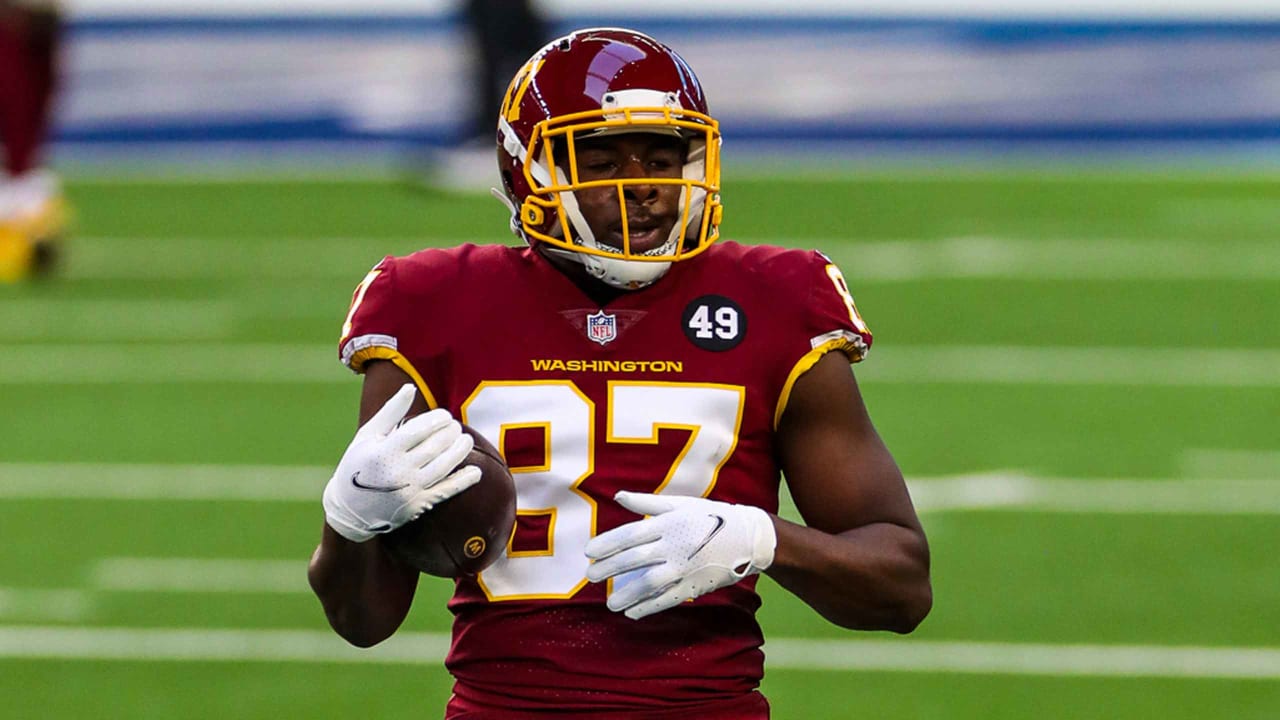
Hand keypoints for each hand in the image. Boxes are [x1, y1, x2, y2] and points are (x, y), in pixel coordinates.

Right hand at [322, 384, 480, 542]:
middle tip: (456, 426)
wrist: (350, 510)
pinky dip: (463, 481)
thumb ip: (390, 411)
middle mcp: (397, 472)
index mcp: (383, 452)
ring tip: (467, 440)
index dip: (436, 420)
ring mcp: (409, 490)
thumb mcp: (367, 436)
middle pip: (434, 448)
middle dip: (450, 434)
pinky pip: (445, 492)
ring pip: (443, 468)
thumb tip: (410, 387)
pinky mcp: (418, 506)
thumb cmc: (358, 464)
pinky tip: (475, 471)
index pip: (418, 430)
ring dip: (459, 452)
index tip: (445, 415)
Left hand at [584, 491, 776, 619]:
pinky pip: (667, 599)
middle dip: (610, 568)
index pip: (632, 534)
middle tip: (590, 576)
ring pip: (650, 583)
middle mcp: (675, 545)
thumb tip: (618, 496)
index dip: (608, 543)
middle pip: (635, 558)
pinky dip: (648, 608)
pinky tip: (632, 613)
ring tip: (610, 603)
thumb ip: (647, 502)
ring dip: (627, 595)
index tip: (589, 552)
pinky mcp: (695, 586)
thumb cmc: (710, 516)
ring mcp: (685, 568)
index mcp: (670, 523)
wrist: (749, 537)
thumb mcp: (681, 504)